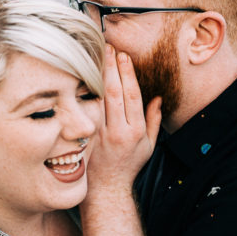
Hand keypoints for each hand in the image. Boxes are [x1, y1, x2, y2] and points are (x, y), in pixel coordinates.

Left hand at [86, 45, 162, 192]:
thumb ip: (153, 120)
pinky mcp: (85, 137)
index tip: (124, 56)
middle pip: (113, 92)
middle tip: (108, 47)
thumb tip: (156, 97)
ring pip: (97, 98)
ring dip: (96, 75)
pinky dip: (83, 92)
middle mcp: (117, 131)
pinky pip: (84, 110)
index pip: (131, 95)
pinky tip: (80, 76)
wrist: (106, 188)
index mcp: (134, 131)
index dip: (128, 73)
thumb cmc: (128, 165)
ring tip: (95, 55)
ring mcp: (99, 134)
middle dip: (111, 67)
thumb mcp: (149, 146)